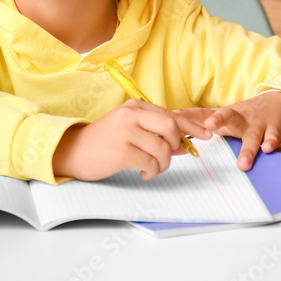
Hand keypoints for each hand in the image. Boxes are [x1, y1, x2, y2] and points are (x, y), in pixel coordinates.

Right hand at [52, 100, 210, 181]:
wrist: (72, 151)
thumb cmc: (103, 142)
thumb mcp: (129, 130)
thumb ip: (155, 134)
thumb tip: (185, 145)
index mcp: (134, 107)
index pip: (171, 114)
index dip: (193, 125)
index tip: (207, 134)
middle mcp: (131, 115)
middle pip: (171, 127)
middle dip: (176, 144)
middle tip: (168, 155)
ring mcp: (126, 132)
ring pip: (163, 148)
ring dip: (164, 163)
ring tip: (152, 168)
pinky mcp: (122, 152)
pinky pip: (151, 163)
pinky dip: (153, 172)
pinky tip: (144, 173)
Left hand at [175, 91, 280, 170]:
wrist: (277, 104)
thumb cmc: (243, 115)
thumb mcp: (222, 116)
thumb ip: (201, 122)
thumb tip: (174, 131)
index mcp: (224, 115)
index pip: (203, 114)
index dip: (189, 115)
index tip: (174, 117)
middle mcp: (239, 117)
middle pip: (227, 115)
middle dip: (218, 119)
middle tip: (209, 126)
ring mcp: (256, 123)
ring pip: (251, 135)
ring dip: (247, 149)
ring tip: (242, 164)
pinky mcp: (273, 129)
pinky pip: (272, 137)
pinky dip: (271, 142)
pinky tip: (267, 149)